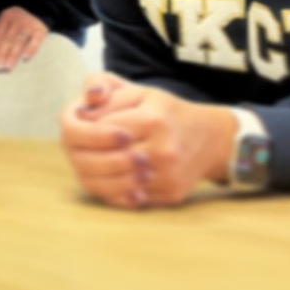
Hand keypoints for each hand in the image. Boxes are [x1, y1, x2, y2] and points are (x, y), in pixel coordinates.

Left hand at [0, 6, 47, 70]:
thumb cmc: (18, 18)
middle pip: (8, 40)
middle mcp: (17, 20)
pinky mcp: (40, 30)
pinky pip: (35, 42)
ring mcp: (29, 25)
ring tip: (8, 66)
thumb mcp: (5, 18)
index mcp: (6, 16)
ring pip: (19, 42)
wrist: (39, 10)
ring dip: (13, 56)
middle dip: (2, 55)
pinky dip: (30, 50)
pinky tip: (25, 59)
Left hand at [60, 72, 236, 207]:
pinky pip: (130, 198)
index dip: (87, 127)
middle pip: (106, 158)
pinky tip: (107, 178)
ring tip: (90, 163)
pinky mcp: (170, 194)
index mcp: (152, 120)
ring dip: (96, 174)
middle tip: (79, 148)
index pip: (102, 128)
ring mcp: (168, 175)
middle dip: (86, 152)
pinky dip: (113, 190)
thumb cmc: (167, 112)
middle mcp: (163, 150)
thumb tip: (81, 110)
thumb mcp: (139, 92)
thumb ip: (107, 94)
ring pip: (115, 182)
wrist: (209, 138)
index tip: (83, 125)